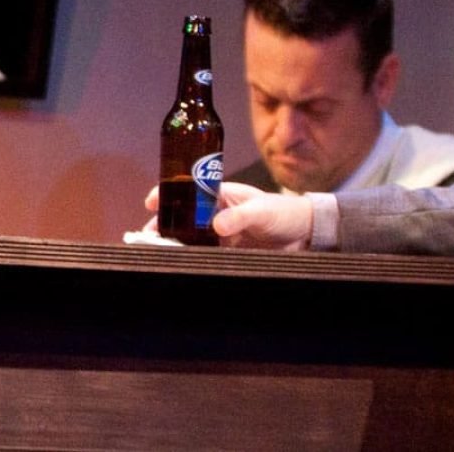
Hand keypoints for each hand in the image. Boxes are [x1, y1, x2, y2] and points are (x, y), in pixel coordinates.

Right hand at [140, 181, 312, 249]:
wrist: (306, 235)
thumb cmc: (285, 213)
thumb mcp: (263, 210)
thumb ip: (240, 216)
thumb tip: (216, 226)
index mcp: (222, 193)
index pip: (188, 189)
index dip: (167, 193)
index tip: (150, 202)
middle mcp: (216, 212)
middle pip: (183, 215)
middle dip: (163, 223)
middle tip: (147, 235)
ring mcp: (220, 233)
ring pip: (190, 236)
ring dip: (174, 242)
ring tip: (157, 252)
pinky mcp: (227, 251)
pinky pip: (203, 253)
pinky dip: (191, 256)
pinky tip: (180, 263)